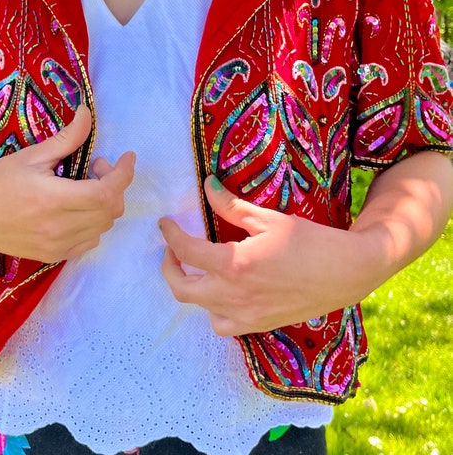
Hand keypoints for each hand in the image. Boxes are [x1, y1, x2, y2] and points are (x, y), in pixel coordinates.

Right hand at [0, 104, 135, 261]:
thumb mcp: (32, 155)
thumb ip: (67, 138)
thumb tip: (88, 113)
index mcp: (53, 199)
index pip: (107, 192)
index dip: (124, 174)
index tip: (127, 157)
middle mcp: (58, 227)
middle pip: (110, 210)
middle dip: (113, 185)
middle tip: (96, 167)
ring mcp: (56, 246)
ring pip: (103, 227)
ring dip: (104, 204)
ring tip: (85, 186)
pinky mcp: (52, 256)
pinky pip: (89, 242)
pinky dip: (94, 223)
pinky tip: (78, 208)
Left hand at [160, 176, 377, 335]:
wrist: (346, 271)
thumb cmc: (309, 241)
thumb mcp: (268, 218)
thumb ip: (232, 206)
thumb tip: (207, 186)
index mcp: (233, 264)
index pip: (186, 251)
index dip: (170, 235)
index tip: (165, 224)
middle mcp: (233, 295)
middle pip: (181, 288)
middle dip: (169, 266)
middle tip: (173, 250)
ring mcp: (245, 315)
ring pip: (200, 308)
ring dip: (192, 289)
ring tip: (197, 269)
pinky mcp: (259, 325)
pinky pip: (223, 324)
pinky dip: (214, 310)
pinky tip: (222, 292)